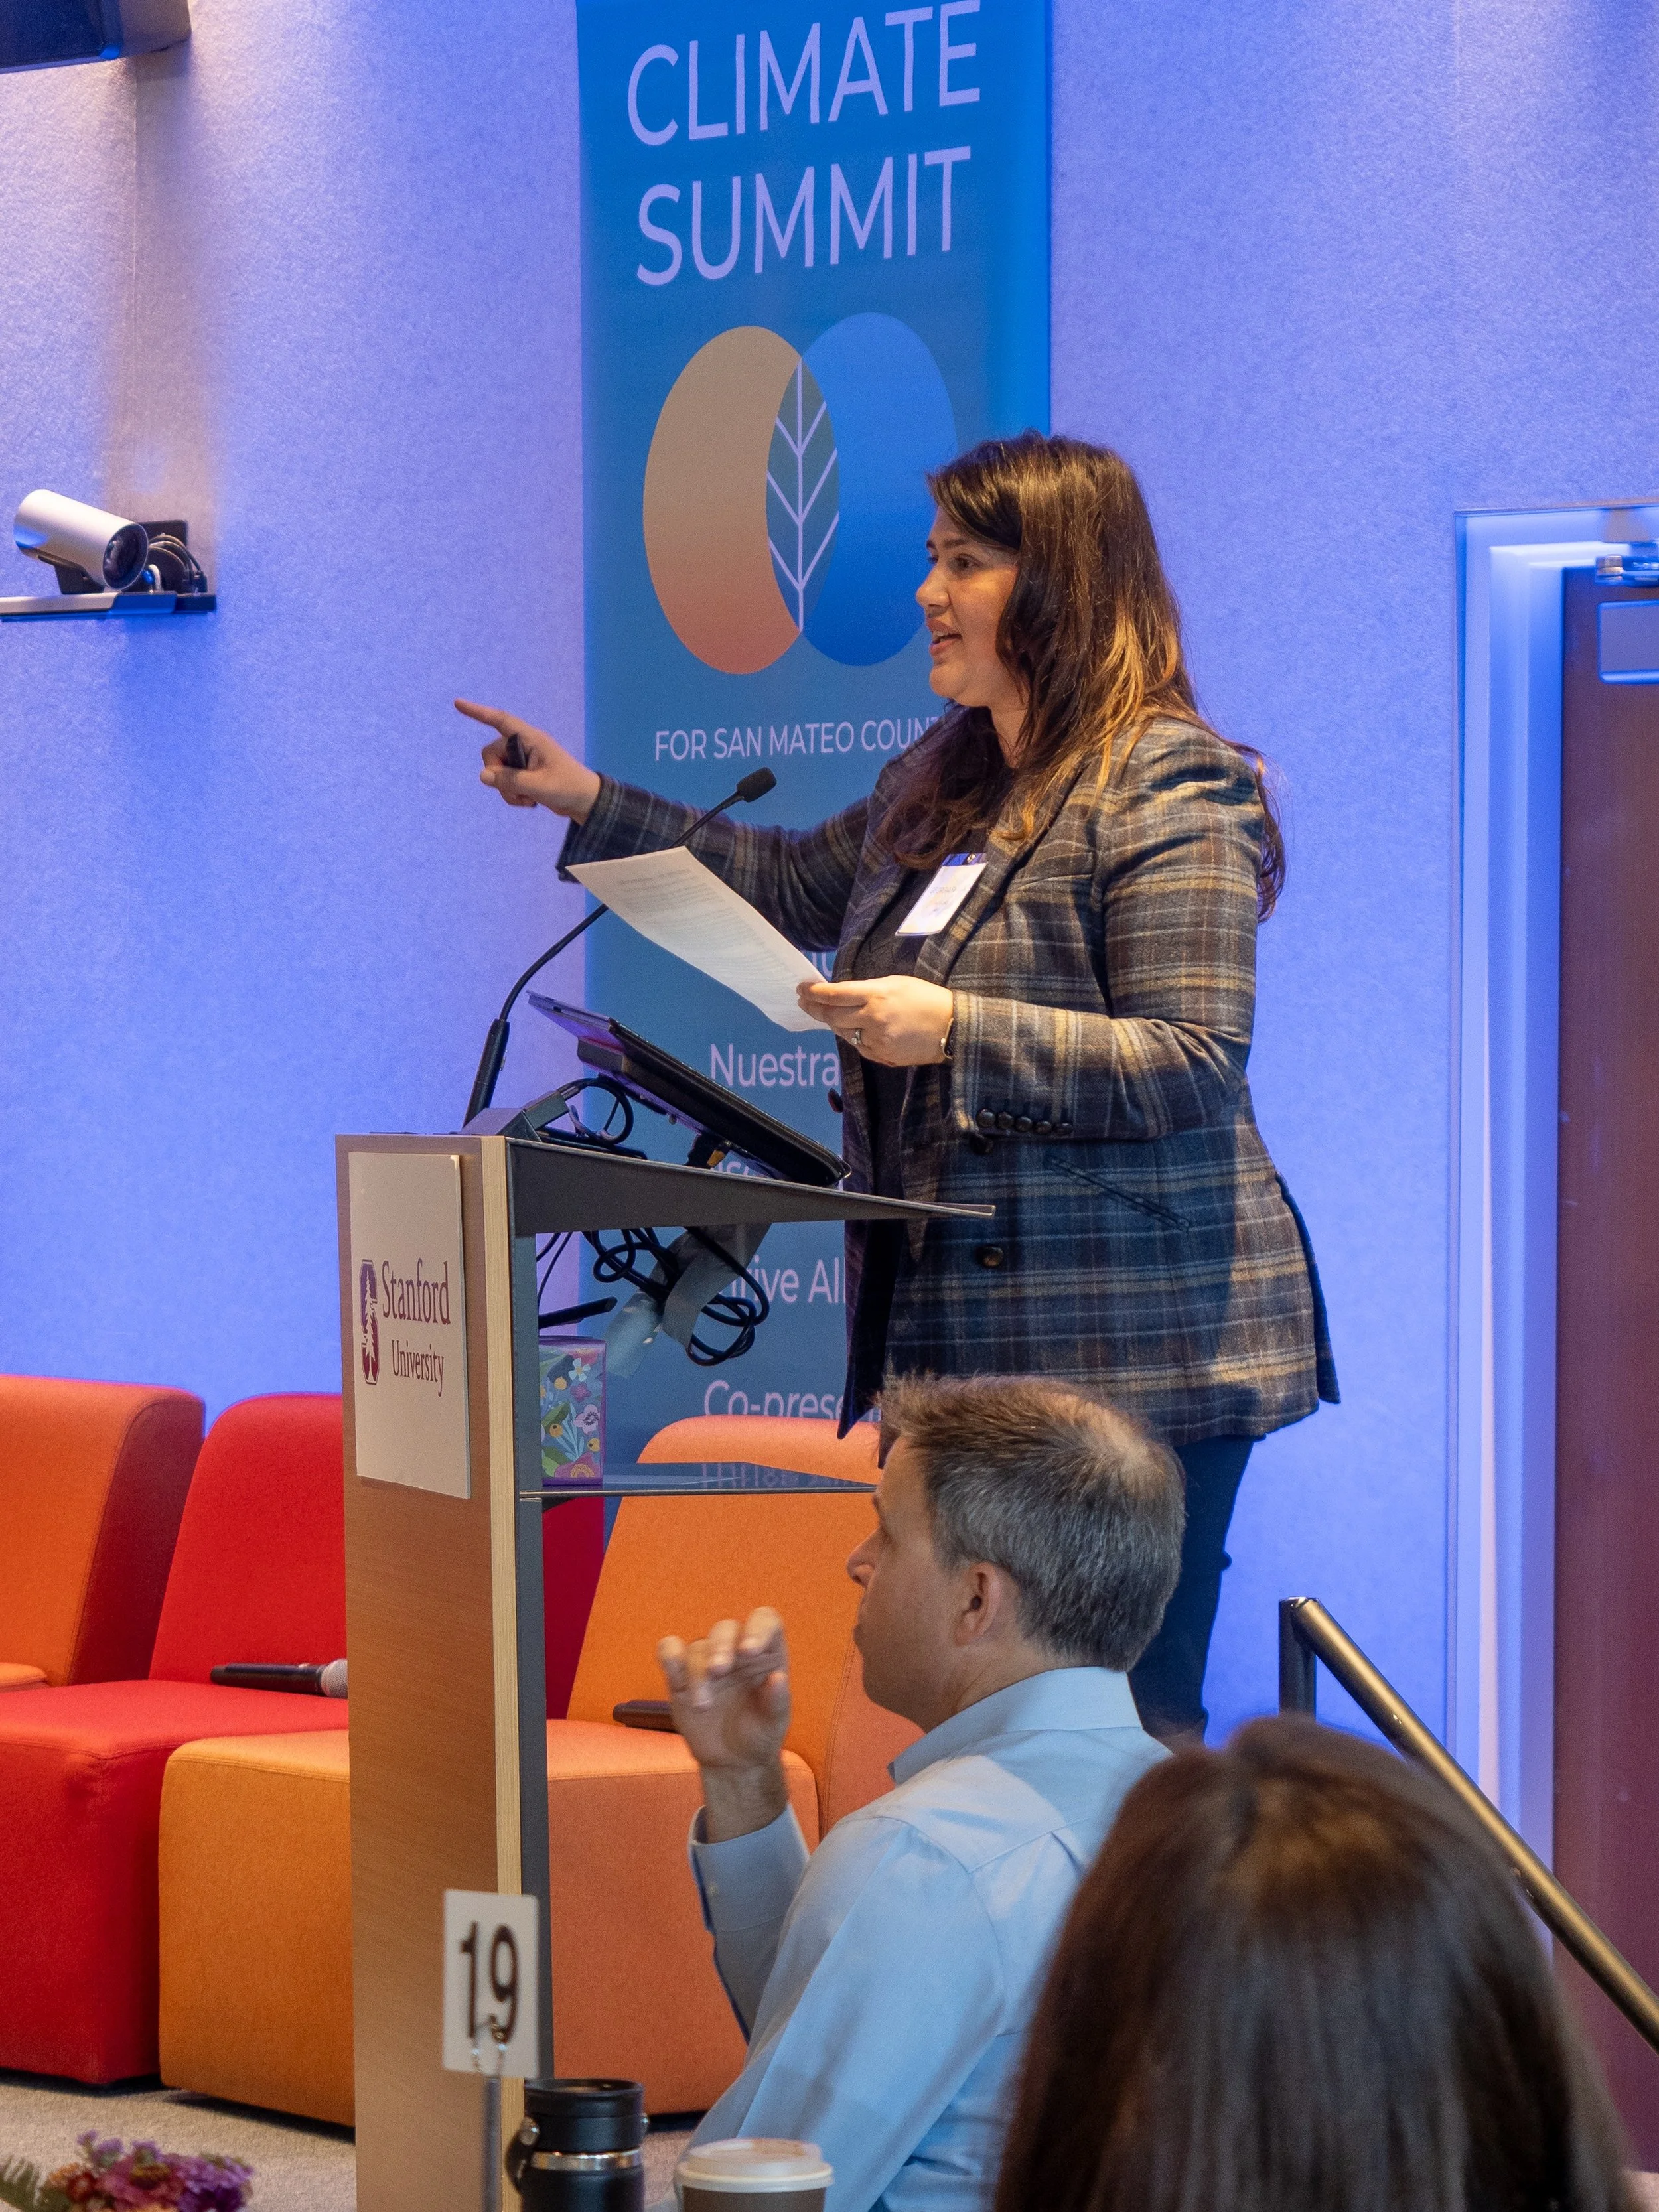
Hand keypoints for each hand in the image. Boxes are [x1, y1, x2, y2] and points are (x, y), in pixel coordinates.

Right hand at [456, 697, 601, 820]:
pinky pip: (504, 783)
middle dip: (499, 776)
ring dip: (507, 790)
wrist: (585, 801)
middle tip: (521, 791)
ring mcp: (523, 761)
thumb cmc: (568, 788)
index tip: (457, 703)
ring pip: (496, 772)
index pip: (501, 721)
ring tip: (528, 799)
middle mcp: (524, 746)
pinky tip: (529, 802)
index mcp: (531, 739)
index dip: (478, 712)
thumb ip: (509, 780)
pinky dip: (511, 794)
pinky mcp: (523, 774)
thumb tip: (484, 775)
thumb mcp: (538, 787)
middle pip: (492, 754)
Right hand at [658, 1606, 791, 1840]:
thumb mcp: (775, 1722)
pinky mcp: (681, 1675)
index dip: (757, 1628)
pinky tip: (675, 1676)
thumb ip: (778, 1701)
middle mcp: (736, 1649)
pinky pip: (670, 1650)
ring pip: (698, 1648)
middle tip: (718, 1670)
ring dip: (697, 1672)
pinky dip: (669, 1655)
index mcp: (766, 1652)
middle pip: (726, 1629)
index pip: (764, 1621)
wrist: (732, 1759)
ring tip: (703, 1705)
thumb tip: (778, 1677)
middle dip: (720, 1647)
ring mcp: (707, 1660)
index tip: (750, 1651)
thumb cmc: (760, 1733)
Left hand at [797, 976, 954, 1065]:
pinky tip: (850, 1029)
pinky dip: (852, 1036)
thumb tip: (843, 994)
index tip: (801, 989)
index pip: (834, 995)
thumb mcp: (896, 983)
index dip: (813, 992)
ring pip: (843, 1032)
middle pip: (832, 1015)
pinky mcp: (882, 1055)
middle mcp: (872, 1018)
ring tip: (826, 1014)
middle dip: (814, 1008)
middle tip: (804, 1002)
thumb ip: (868, 989)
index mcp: (876, 995)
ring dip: (832, 1022)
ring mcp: (876, 1040)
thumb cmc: (926, 998)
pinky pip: (858, 1046)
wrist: (952, 1027)